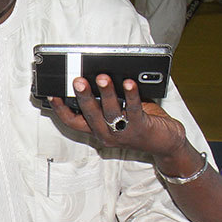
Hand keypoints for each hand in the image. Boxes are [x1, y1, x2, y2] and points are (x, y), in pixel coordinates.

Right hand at [47, 74, 185, 156]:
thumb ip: (107, 101)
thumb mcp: (118, 115)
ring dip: (105, 93)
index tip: (53, 95)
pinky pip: (133, 109)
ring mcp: (124, 132)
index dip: (61, 110)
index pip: (73, 122)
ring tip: (102, 78)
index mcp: (98, 130)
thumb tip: (96, 77)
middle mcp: (107, 134)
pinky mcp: (141, 128)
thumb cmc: (142, 126)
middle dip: (83, 96)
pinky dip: (130, 94)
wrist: (167, 144)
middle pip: (89, 115)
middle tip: (77, 81)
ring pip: (109, 112)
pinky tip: (129, 83)